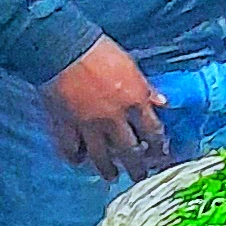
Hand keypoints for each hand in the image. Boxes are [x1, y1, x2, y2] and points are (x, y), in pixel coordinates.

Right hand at [46, 39, 169, 177]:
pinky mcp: (65, 125)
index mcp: (134, 101)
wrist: (63, 48)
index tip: (161, 156)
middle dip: (137, 167)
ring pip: (101, 157)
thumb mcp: (130, 66)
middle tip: (140, 176)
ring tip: (112, 176)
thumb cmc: (99, 51)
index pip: (153, 131)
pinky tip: (78, 161)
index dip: (158, 147)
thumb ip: (145, 88)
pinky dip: (75, 157)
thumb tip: (162, 102)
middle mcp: (114, 118)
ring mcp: (89, 125)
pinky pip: (71, 149)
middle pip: (130, 151)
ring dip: (108, 169)